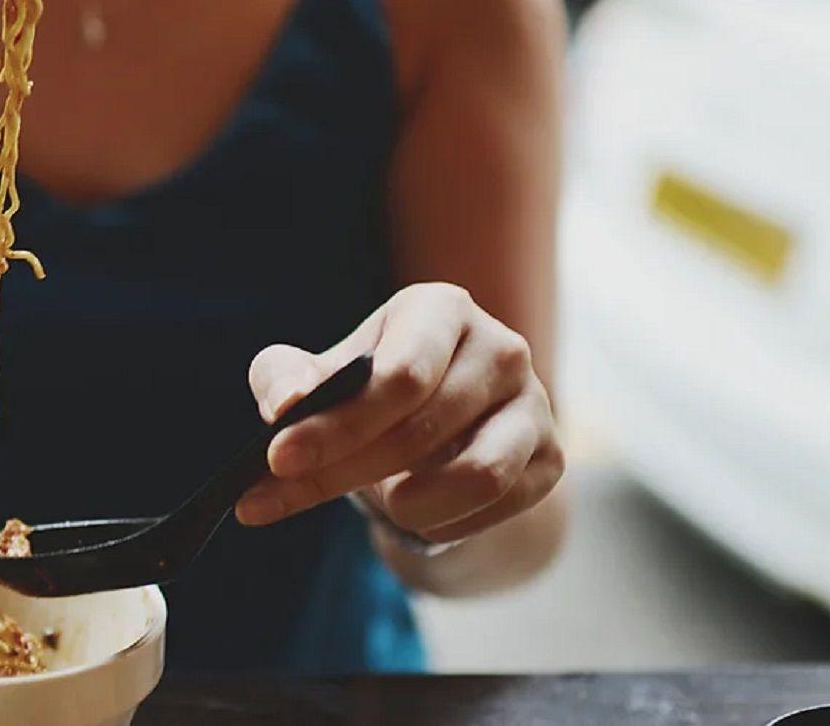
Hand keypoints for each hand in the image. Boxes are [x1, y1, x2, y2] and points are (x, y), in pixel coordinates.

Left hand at [236, 283, 562, 545]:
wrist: (435, 436)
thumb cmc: (367, 395)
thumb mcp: (316, 377)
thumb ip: (284, 379)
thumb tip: (285, 407)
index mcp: (438, 308)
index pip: (397, 375)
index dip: (336, 424)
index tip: (278, 458)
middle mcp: (499, 345)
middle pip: (422, 427)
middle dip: (347, 469)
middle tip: (286, 495)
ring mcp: (534, 401)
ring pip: (479, 474)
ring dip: (411, 503)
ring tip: (381, 499)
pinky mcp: (551, 455)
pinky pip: (500, 506)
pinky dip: (447, 522)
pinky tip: (417, 512)